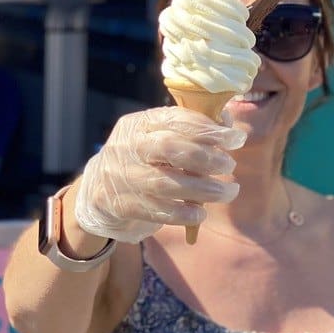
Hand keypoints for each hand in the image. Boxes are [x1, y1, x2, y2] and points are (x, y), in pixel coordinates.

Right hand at [73, 106, 244, 243]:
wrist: (97, 190)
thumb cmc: (140, 160)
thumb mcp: (155, 137)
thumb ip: (187, 130)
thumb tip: (225, 124)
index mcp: (138, 123)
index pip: (174, 120)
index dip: (208, 129)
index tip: (236, 139)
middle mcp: (126, 146)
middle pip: (168, 148)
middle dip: (206, 157)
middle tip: (230, 165)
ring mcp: (121, 176)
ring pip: (165, 182)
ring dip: (203, 189)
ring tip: (228, 191)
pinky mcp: (121, 204)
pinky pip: (157, 211)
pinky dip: (184, 213)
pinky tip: (200, 213)